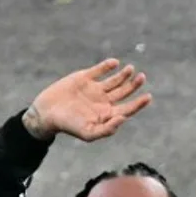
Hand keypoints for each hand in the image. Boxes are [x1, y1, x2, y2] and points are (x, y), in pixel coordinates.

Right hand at [22, 58, 151, 141]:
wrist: (47, 112)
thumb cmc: (68, 126)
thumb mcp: (88, 133)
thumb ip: (107, 129)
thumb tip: (124, 119)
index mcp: (107, 115)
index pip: (128, 109)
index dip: (139, 103)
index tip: (148, 96)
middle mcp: (104, 101)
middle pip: (124, 92)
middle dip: (134, 85)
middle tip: (141, 77)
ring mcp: (95, 88)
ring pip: (115, 80)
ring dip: (124, 75)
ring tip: (130, 69)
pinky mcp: (85, 77)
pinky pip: (100, 70)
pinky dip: (108, 66)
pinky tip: (114, 64)